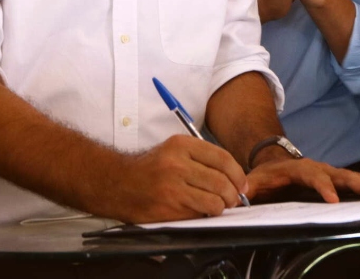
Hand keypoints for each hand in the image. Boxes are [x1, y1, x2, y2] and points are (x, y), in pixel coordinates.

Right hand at [110, 135, 248, 222]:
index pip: (222, 158)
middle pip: (222, 181)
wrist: (117, 183)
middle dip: (233, 194)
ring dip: (221, 207)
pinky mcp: (169, 207)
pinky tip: (200, 210)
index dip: (238, 174)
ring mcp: (173, 186)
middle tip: (233, 199)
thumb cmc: (148, 168)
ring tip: (217, 206)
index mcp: (181, 145)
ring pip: (214, 200)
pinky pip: (199, 213)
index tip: (242, 183)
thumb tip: (232, 176)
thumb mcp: (172, 150)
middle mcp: (177, 163)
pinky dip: (204, 214)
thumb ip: (200, 158)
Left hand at [246, 157, 359, 202]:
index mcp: (300, 169)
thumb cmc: (266, 174)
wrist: (274, 161)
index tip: (333, 201)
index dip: (324, 188)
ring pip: (353, 177)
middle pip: (341, 175)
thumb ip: (248, 188)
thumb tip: (240, 196)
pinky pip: (356, 181)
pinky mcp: (336, 178)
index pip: (314, 177)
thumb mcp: (255, 180)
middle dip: (359, 185)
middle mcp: (319, 168)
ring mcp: (329, 172)